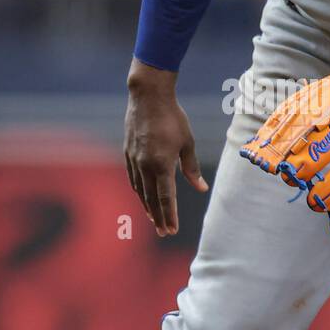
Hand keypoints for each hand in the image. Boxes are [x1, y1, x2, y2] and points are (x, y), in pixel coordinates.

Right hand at [124, 60, 207, 236]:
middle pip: (151, 199)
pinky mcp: (128, 153)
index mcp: (161, 164)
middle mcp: (145, 165)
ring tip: (154, 219)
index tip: (172, 230)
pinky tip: (143, 196)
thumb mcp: (188, 143)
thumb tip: (201, 188)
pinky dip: (139, 191)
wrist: (147, 96)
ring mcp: (134, 160)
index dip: (169, 215)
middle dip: (158, 217)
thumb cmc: (173, 118)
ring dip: (147, 206)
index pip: (165, 197)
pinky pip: (133, 178)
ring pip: (139, 190)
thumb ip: (192, 168)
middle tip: (164, 232)